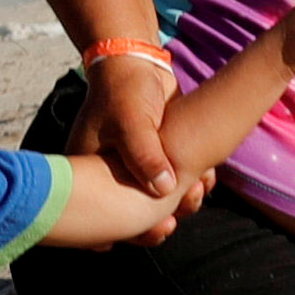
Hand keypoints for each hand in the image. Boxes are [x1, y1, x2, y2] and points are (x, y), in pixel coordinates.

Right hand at [68, 52, 195, 218]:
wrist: (137, 62)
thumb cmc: (124, 90)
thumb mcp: (131, 121)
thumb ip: (145, 155)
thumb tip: (165, 189)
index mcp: (88, 173)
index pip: (101, 217)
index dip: (126, 232)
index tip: (158, 229)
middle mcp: (107, 176)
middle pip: (133, 215)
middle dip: (161, 218)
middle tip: (180, 216)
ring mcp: (132, 168)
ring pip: (157, 200)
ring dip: (181, 201)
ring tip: (199, 190)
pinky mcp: (155, 159)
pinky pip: (172, 181)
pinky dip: (190, 182)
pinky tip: (206, 178)